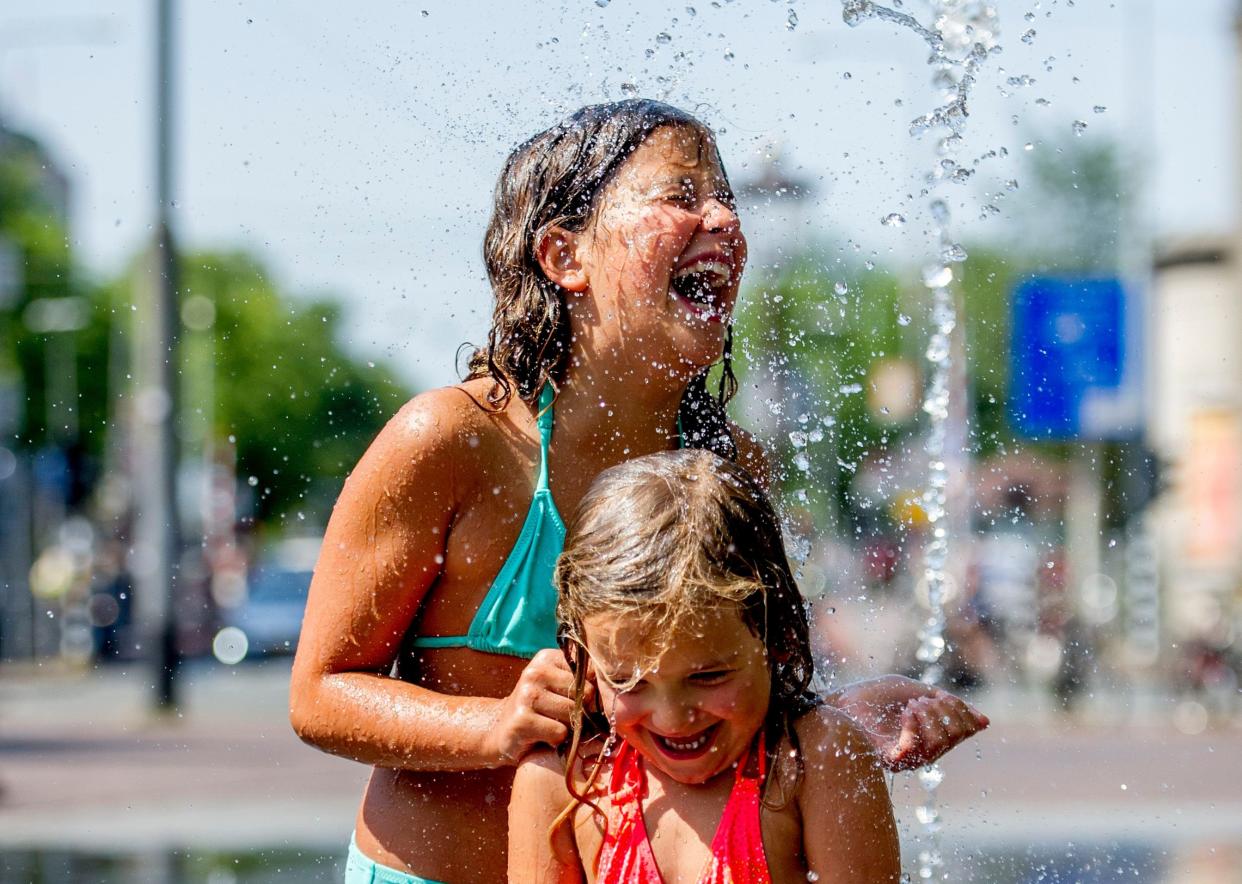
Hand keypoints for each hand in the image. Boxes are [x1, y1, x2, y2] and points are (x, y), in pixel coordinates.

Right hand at [485, 649, 585, 765]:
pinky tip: (543, 736)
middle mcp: (535, 672)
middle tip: (565, 717)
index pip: (590, 671)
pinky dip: (557, 740)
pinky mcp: (522, 720)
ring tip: (552, 726)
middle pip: (584, 693)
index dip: (593, 690)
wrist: (502, 731)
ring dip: (569, 727)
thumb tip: (612, 687)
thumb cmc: (539, 709)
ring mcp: (526, 695)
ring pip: (573, 714)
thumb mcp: (557, 686)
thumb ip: (582, 680)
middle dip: (582, 711)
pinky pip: (559, 732)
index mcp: (547, 658)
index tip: (582, 699)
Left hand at [832, 676, 988, 771]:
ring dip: (929, 715)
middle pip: (956, 736)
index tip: (941, 695)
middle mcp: (925, 752)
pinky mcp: (890, 759)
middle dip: (944, 710)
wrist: (844, 700)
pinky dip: (915, 726)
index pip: (966, 730)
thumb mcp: (918, 691)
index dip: (961, 710)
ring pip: (940, 742)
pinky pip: (914, 749)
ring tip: (911, 704)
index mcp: (933, 736)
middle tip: (921, 699)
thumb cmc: (877, 695)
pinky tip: (907, 711)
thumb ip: (948, 704)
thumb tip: (985, 721)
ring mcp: (909, 759)